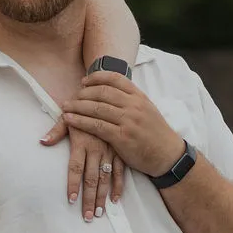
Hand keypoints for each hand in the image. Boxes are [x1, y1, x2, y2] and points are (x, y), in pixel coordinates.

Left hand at [41, 117, 125, 220]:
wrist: (107, 97)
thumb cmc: (83, 108)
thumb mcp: (67, 117)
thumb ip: (56, 130)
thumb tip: (42, 141)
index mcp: (82, 142)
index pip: (76, 168)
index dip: (74, 185)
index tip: (72, 200)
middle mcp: (97, 149)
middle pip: (91, 178)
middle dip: (88, 199)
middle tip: (87, 216)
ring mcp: (110, 151)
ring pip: (105, 178)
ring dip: (102, 196)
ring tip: (98, 213)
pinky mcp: (120, 151)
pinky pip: (120, 171)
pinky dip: (118, 185)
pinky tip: (115, 199)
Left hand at [61, 71, 185, 178]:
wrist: (167, 154)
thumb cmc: (155, 134)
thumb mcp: (146, 110)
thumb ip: (130, 101)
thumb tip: (112, 92)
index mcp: (139, 96)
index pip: (115, 78)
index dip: (96, 77)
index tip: (84, 81)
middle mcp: (133, 105)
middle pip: (102, 92)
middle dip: (83, 93)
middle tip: (71, 97)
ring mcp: (128, 120)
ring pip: (97, 108)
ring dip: (77, 106)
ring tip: (65, 107)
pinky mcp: (122, 137)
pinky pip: (96, 126)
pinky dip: (80, 121)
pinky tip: (69, 120)